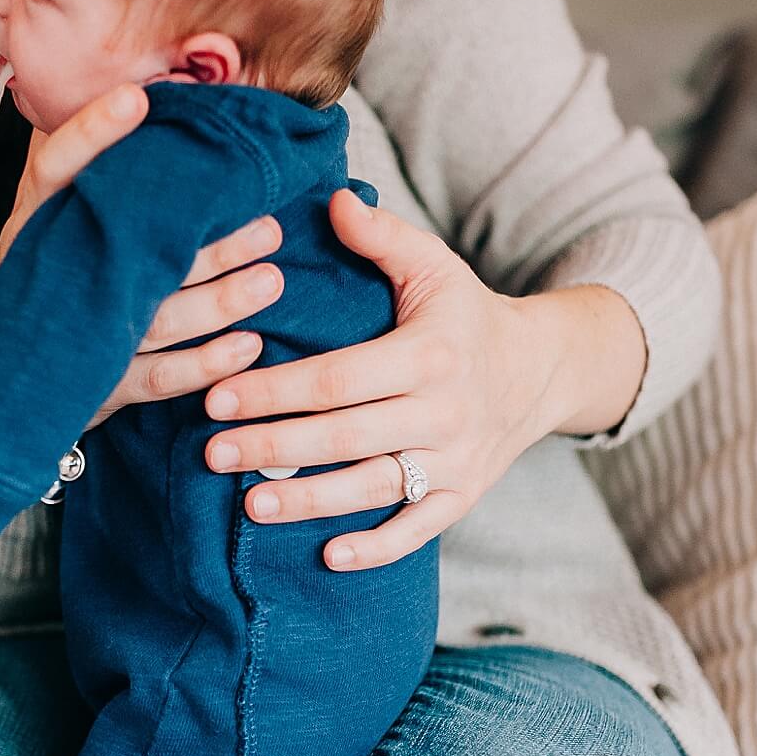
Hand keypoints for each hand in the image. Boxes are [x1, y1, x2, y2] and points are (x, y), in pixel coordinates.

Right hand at [0, 82, 289, 431]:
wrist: (9, 369)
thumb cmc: (50, 268)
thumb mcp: (52, 215)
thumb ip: (87, 164)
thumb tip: (135, 87)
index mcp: (35, 221)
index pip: (56, 168)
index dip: (91, 133)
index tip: (137, 99)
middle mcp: (50, 273)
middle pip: (131, 252)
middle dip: (205, 243)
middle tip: (267, 224)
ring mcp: (76, 333)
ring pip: (154, 317)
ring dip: (217, 301)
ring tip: (272, 279)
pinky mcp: (98, 387)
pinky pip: (157, 378)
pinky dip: (204, 365)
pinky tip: (250, 347)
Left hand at [200, 189, 645, 571]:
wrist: (542, 369)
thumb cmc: (467, 314)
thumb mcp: (434, 266)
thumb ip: (381, 237)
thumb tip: (331, 199)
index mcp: (430, 355)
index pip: (337, 379)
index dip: (276, 391)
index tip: (218, 396)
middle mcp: (445, 413)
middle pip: (346, 438)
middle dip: (274, 446)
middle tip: (214, 452)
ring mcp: (457, 461)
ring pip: (373, 489)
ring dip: (310, 501)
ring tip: (250, 504)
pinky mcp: (465, 496)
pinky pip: (419, 530)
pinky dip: (377, 548)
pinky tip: (328, 557)